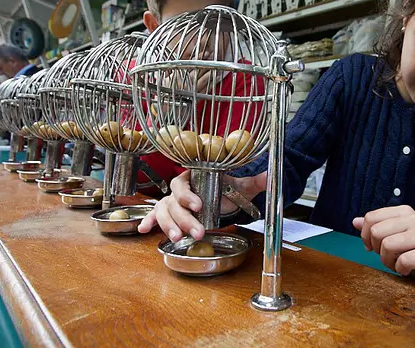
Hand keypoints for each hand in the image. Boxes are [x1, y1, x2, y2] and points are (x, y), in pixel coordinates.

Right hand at [138, 170, 266, 240]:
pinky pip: (156, 215)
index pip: (184, 184)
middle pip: (175, 203)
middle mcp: (180, 188)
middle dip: (185, 219)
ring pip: (164, 211)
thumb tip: (270, 176)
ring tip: (177, 238)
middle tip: (198, 232)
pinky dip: (149, 221)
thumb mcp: (242, 186)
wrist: (221, 195)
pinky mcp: (169, 213)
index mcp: (193, 176)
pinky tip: (144, 229)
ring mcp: (172, 201)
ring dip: (168, 225)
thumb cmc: (226, 189)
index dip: (189, 195)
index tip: (199, 206)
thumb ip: (254, 181)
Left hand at [352, 205, 414, 287]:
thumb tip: (355, 221)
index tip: (374, 247)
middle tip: (389, 257)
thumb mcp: (392, 237)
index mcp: (404, 212)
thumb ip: (375, 228)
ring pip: (388, 246)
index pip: (371, 218)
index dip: (366, 236)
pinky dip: (401, 269)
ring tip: (398, 264)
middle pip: (377, 231)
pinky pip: (404, 261)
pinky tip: (408, 270)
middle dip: (378, 250)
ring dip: (388, 262)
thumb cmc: (413, 251)